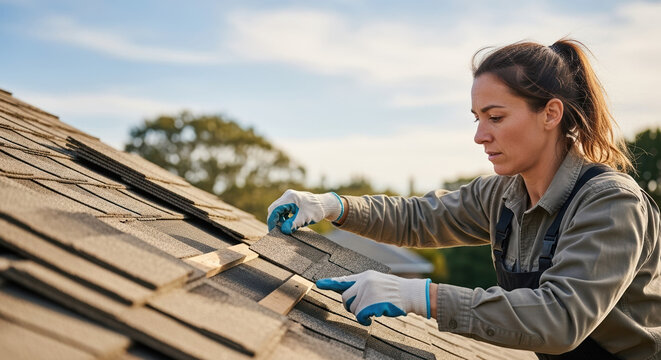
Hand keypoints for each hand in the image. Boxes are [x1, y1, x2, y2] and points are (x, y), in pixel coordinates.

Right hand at [267, 189, 343, 233]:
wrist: (325, 204)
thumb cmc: (316, 210)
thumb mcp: (305, 218)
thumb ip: (293, 224)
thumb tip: (283, 231)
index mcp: (290, 197)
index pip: (274, 209)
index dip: (272, 221)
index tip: (272, 231)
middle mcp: (288, 195)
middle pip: (274, 209)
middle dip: (274, 221)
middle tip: (276, 232)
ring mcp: (289, 197)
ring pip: (277, 210)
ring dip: (278, 219)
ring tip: (283, 229)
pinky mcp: (291, 201)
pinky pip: (282, 210)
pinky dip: (283, 217)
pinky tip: (287, 224)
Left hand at [315, 270, 430, 325]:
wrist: (410, 294)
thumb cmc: (394, 291)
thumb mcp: (377, 281)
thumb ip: (362, 285)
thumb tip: (348, 295)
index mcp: (365, 276)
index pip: (344, 280)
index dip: (330, 283)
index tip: (318, 284)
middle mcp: (364, 282)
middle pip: (346, 298)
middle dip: (351, 306)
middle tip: (362, 309)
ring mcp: (368, 292)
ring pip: (352, 308)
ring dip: (360, 313)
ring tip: (372, 310)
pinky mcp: (372, 303)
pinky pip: (360, 316)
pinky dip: (364, 320)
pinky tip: (372, 317)